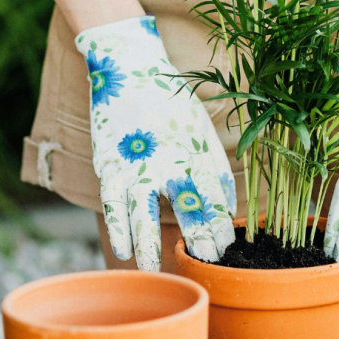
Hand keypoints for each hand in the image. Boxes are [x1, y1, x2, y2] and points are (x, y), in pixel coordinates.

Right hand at [75, 16, 236, 269]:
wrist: (129, 68)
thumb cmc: (170, 103)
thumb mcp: (202, 129)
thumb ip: (215, 167)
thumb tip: (228, 206)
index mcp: (195, 150)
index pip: (213, 198)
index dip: (219, 227)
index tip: (223, 250)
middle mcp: (169, 161)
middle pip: (186, 209)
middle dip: (197, 240)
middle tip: (203, 264)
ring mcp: (137, 165)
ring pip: (143, 215)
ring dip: (149, 246)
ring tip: (154, 269)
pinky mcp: (110, 164)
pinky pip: (113, 205)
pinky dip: (118, 229)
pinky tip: (123, 250)